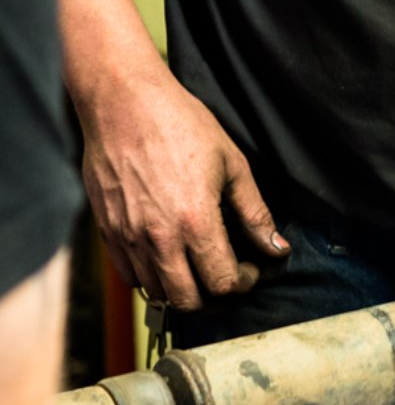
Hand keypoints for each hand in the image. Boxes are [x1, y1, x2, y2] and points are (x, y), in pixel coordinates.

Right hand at [79, 69, 289, 310]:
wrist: (124, 103)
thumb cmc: (181, 125)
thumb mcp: (233, 165)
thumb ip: (255, 213)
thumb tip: (277, 248)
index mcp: (195, 222)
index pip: (223, 283)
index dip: (244, 283)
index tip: (250, 269)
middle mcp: (158, 238)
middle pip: (189, 301)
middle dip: (216, 296)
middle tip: (228, 274)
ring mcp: (128, 237)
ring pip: (158, 293)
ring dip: (184, 290)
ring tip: (200, 266)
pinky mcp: (107, 231)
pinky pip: (129, 276)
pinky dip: (152, 278)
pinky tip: (169, 257)